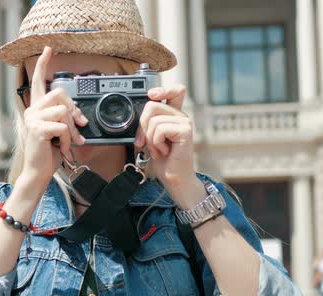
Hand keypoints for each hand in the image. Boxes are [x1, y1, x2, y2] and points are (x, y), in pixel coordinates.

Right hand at [20, 46, 87, 187]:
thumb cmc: (49, 153)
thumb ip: (66, 118)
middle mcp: (32, 110)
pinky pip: (62, 127)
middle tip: (77, 128)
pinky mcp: (37, 129)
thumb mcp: (59, 132)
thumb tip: (79, 115)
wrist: (39, 172)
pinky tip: (61, 148)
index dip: (43, 64)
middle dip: (74, 111)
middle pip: (60, 93)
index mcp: (37, 109)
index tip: (48, 49)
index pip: (38, 81)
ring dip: (71, 130)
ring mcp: (33, 119)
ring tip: (66, 142)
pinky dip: (67, 140)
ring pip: (63, 110)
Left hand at [134, 85, 202, 205]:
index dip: (162, 89)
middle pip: (152, 106)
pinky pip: (160, 129)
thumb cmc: (163, 160)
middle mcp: (181, 116)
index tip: (151, 94)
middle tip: (146, 143)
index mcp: (174, 115)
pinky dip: (156, 143)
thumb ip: (147, 124)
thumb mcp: (150, 138)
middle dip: (142, 126)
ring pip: (154, 120)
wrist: (174, 179)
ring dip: (150, 139)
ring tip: (159, 149)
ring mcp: (185, 122)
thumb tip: (137, 113)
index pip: (175, 91)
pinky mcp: (185, 131)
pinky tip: (165, 152)